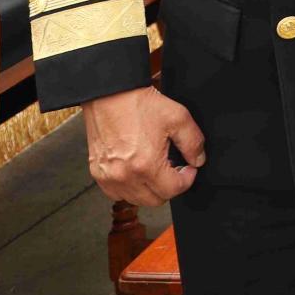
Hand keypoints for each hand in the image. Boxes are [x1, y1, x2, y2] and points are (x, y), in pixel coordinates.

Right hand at [84, 86, 205, 206]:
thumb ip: (193, 142)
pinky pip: (117, 193)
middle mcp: (124, 176)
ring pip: (136, 199)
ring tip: (156, 168)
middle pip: (155, 200)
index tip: (189, 168)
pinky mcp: (97, 174)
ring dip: (150, 189)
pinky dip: (130, 188)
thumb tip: (198, 160)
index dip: (187, 179)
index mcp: (145, 165)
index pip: (173, 190)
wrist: (110, 95)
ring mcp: (108, 177)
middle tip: (174, 168)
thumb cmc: (139, 104)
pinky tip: (137, 171)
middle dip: (170, 187)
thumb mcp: (178, 118)